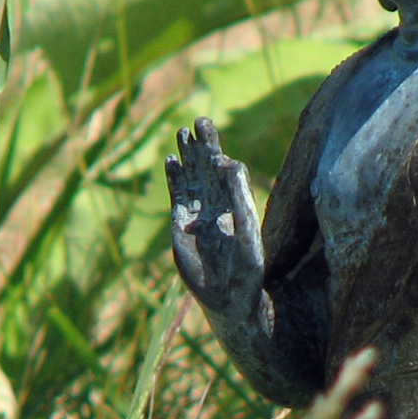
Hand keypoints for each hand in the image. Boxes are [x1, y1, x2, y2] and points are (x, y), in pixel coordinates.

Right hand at [168, 118, 263, 318]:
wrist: (228, 297)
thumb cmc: (245, 268)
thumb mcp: (246, 230)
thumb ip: (239, 198)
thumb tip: (231, 162)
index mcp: (236, 203)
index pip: (227, 170)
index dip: (218, 154)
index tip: (212, 139)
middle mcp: (217, 204)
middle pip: (208, 168)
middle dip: (203, 146)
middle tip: (199, 120)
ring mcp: (198, 213)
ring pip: (191, 178)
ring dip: (187, 157)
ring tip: (182, 133)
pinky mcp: (181, 225)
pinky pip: (178, 196)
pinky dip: (174, 178)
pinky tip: (171, 161)